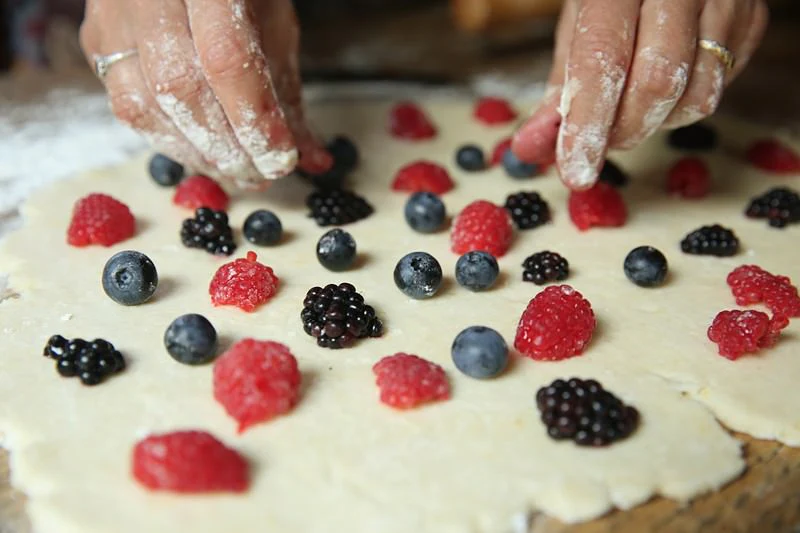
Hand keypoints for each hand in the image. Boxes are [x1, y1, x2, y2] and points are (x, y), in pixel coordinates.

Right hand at [80, 0, 331, 187]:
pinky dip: (170, 141)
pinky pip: (126, 107)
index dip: (254, 120)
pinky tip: (202, 153)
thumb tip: (312, 159)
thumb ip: (287, 93)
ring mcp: (115, 18)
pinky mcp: (96, 41)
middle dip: (227, 147)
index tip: (282, 158)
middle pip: (180, 89)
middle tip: (262, 174)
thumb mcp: (274, 26)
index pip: (226, 60)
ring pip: (145, 106)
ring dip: (197, 154)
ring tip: (236, 170)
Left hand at [512, 0, 767, 188]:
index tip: (577, 174)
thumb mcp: (578, 29)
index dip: (589, 125)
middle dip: (624, 130)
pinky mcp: (751, 21)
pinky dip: (685, 106)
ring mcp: (724, 2)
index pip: (604, 63)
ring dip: (658, 123)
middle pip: (657, 84)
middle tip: (604, 141)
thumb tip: (531, 149)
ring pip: (697, 97)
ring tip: (635, 106)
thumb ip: (559, 91)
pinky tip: (670, 86)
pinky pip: (720, 90)